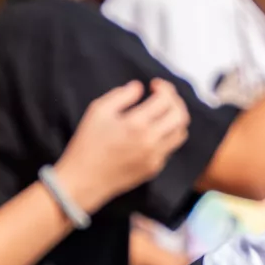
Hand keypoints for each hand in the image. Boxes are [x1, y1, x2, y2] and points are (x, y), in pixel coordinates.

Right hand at [57, 79, 190, 207]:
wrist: (84, 180)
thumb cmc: (87, 144)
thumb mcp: (98, 111)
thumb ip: (121, 95)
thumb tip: (139, 88)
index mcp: (136, 124)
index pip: (165, 100)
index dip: (164, 88)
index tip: (154, 85)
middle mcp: (151, 141)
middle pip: (180, 116)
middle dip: (175, 101)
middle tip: (163, 96)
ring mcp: (155, 157)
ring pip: (180, 133)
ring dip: (175, 119)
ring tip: (163, 112)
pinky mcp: (154, 168)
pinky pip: (170, 148)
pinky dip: (167, 135)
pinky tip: (153, 131)